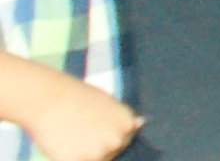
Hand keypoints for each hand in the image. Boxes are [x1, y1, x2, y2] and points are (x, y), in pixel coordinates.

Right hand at [18, 71, 139, 160]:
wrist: (47, 97)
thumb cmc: (74, 97)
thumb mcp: (107, 102)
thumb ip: (120, 118)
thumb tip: (140, 124)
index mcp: (127, 125)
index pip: (121, 142)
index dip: (104, 137)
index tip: (92, 129)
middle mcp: (117, 140)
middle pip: (108, 154)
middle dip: (95, 147)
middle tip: (79, 132)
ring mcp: (98, 153)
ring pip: (93, 160)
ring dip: (82, 155)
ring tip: (70, 136)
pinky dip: (66, 158)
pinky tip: (61, 144)